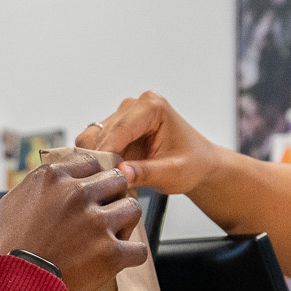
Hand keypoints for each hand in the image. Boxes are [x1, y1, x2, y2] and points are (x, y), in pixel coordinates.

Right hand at [0, 155, 146, 290]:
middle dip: (113, 195)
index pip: (90, 164)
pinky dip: (132, 256)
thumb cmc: (2, 252)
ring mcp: (97, 223)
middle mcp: (78, 194)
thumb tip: (43, 190)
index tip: (91, 193)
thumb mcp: (8, 207)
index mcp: (52, 178)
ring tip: (114, 236)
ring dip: (125, 222)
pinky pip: (138, 249)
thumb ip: (32, 191)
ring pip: (132, 208)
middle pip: (117, 180)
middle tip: (105, 213)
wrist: (11, 288)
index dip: (93, 180)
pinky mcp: (111, 253)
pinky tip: (121, 259)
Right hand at [79, 92, 223, 195]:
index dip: (107, 154)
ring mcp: (122, 116)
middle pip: (101, 133)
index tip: (99, 175)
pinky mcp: (114, 130)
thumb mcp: (174, 173)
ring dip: (96, 161)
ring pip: (91, 138)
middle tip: (107, 184)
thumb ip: (147, 173)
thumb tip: (120, 173)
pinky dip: (97, 162)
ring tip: (110, 180)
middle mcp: (133, 106)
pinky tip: (111, 175)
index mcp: (152, 107)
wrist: (198, 163)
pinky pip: (93, 145)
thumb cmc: (193, 163)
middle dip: (101, 160)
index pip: (119, 129)